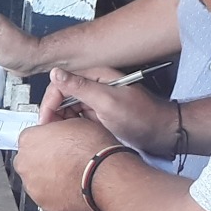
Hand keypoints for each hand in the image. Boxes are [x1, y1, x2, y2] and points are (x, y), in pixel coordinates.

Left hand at [12, 116, 119, 210]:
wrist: (105, 174)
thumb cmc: (93, 149)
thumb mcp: (74, 123)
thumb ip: (57, 130)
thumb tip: (59, 132)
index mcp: (29, 139)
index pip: (29, 139)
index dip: (45, 142)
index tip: (53, 146)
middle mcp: (25, 163)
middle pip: (29, 161)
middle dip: (43, 162)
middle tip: (62, 161)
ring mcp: (32, 186)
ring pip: (36, 181)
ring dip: (48, 179)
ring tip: (69, 175)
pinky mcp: (43, 204)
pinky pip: (47, 198)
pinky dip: (56, 195)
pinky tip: (71, 187)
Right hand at [41, 67, 172, 154]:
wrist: (164, 135)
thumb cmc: (142, 118)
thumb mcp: (108, 101)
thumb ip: (80, 87)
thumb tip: (56, 73)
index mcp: (97, 77)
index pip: (61, 84)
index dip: (50, 102)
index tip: (46, 120)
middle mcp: (95, 87)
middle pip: (62, 97)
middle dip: (53, 114)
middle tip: (51, 132)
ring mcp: (98, 102)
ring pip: (68, 110)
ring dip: (62, 122)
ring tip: (61, 137)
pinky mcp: (100, 116)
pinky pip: (78, 120)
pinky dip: (72, 128)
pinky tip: (72, 138)